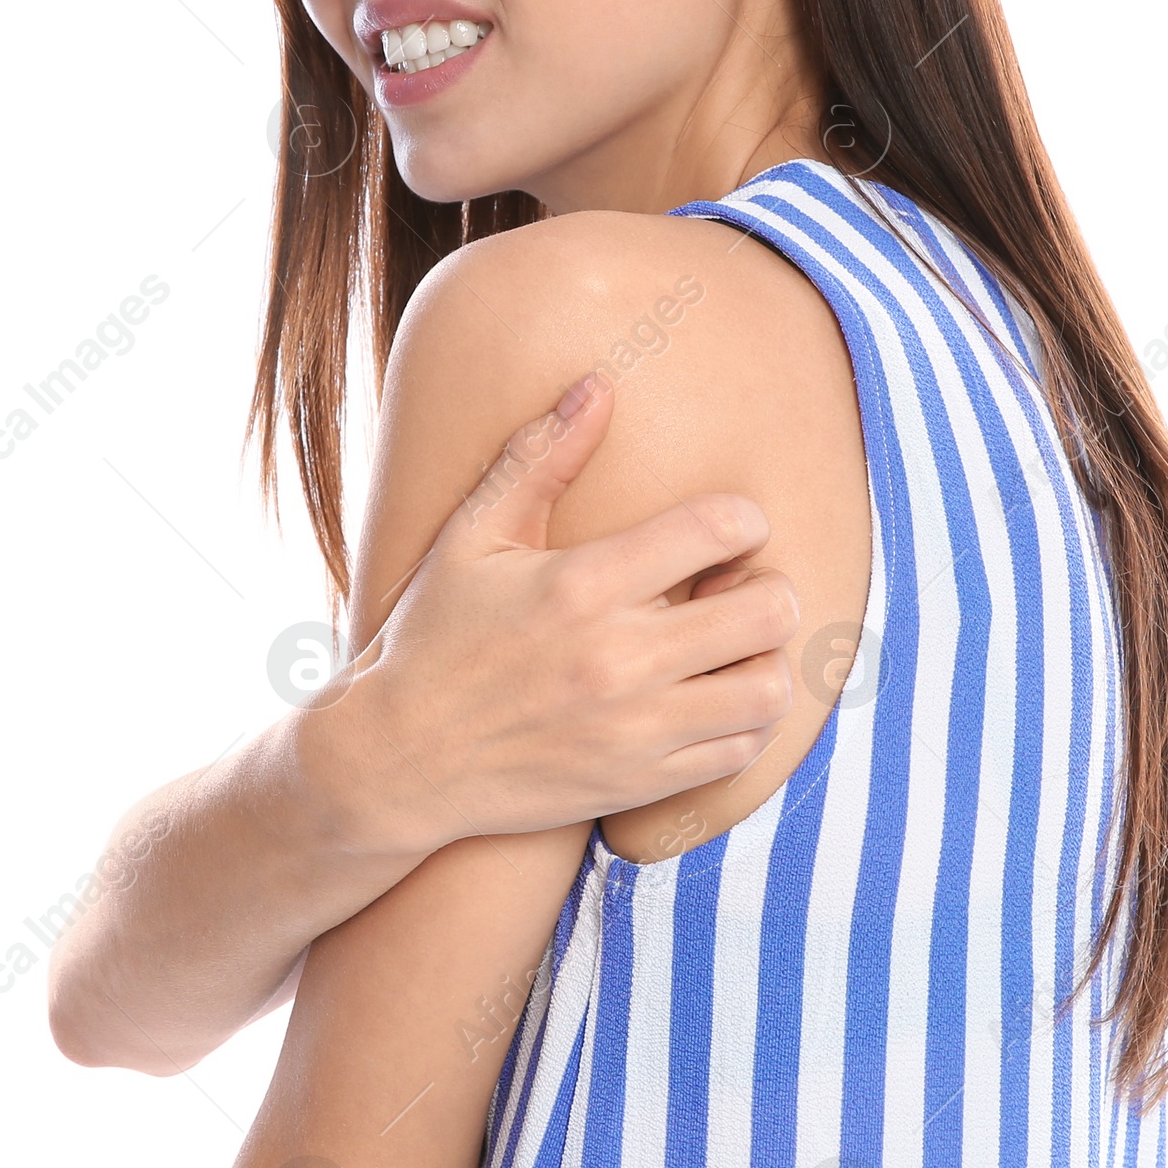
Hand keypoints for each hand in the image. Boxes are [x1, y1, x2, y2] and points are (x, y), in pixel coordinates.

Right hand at [314, 374, 799, 856]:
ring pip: (769, 689)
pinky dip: (744, 721)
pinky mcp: (639, 782)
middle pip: (768, 609)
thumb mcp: (472, 537)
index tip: (723, 529)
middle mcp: (618, 659)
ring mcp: (635, 728)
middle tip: (735, 586)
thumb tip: (597, 385)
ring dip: (767, 658)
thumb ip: (539, 458)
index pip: (719, 528)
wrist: (398, 760)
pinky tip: (709, 697)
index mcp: (583, 584)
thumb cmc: (434, 635)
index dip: (743, 519)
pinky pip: (741, 751)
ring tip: (731, 646)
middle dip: (767, 585)